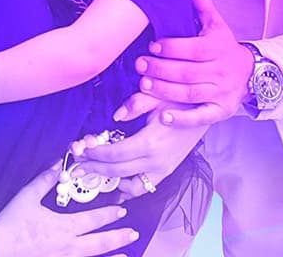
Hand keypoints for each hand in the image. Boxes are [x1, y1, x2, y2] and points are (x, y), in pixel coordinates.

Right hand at [0, 163, 138, 256]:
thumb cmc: (13, 221)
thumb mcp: (29, 195)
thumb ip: (46, 179)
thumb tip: (59, 163)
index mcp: (64, 226)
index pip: (93, 220)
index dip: (109, 214)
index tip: (122, 209)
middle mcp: (69, 246)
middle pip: (100, 243)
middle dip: (118, 237)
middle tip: (133, 232)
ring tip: (127, 255)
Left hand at [73, 112, 206, 191]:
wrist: (204, 112)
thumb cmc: (181, 101)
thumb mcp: (157, 95)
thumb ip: (134, 104)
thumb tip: (117, 116)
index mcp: (150, 143)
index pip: (113, 155)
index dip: (94, 153)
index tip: (80, 148)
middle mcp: (156, 162)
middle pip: (117, 172)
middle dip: (94, 168)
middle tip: (77, 164)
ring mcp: (163, 170)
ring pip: (130, 186)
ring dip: (110, 181)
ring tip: (93, 173)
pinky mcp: (167, 172)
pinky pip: (144, 187)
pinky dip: (128, 187)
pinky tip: (116, 181)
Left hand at [134, 0, 253, 125]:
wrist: (252, 73)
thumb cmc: (226, 47)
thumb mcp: (217, 24)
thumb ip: (202, 5)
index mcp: (218, 48)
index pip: (192, 49)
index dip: (171, 47)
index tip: (152, 45)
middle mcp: (220, 71)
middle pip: (187, 72)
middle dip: (160, 69)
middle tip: (140, 65)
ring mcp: (221, 93)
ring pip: (189, 93)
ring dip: (164, 91)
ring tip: (143, 85)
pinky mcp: (220, 111)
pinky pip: (200, 117)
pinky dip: (182, 119)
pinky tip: (163, 116)